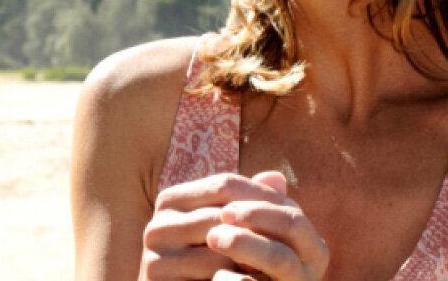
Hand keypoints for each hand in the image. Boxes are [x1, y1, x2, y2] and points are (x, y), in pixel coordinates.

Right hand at [142, 171, 328, 280]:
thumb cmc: (211, 262)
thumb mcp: (231, 228)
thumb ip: (249, 202)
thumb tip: (277, 177)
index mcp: (170, 202)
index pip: (224, 185)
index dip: (261, 195)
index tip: (293, 208)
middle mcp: (156, 227)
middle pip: (222, 215)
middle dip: (259, 227)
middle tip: (293, 237)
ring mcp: (154, 258)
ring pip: (219, 249)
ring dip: (251, 256)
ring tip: (279, 261)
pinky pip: (212, 278)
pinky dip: (238, 280)